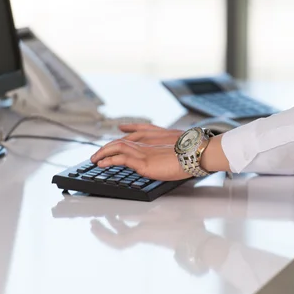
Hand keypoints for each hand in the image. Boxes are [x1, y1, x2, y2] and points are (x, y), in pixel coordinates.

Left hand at [90, 123, 230, 180]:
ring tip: (95, 159)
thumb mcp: (183, 152)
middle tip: (99, 153)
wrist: (197, 153)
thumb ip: (176, 153)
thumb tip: (177, 160)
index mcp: (158, 139)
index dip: (128, 130)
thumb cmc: (194, 155)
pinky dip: (108, 160)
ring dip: (104, 152)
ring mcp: (144, 151)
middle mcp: (149, 143)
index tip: (121, 128)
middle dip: (109, 146)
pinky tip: (102, 164)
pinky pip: (120, 158)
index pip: (139, 131)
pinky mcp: (142, 161)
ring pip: (117, 147)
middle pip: (123, 140)